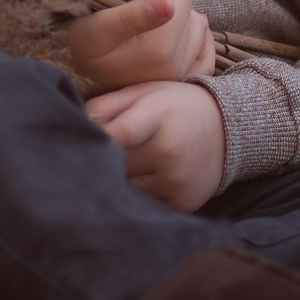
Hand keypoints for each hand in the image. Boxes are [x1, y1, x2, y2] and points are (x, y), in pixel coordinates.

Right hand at [63, 0, 213, 93]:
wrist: (73, 75)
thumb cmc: (82, 44)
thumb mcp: (100, 26)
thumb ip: (136, 14)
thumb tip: (170, 3)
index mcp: (160, 50)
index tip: (132, 0)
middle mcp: (175, 67)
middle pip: (192, 13)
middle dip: (169, 6)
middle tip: (137, 15)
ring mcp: (179, 77)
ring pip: (199, 29)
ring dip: (177, 23)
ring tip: (146, 29)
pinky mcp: (181, 82)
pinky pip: (206, 56)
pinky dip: (197, 42)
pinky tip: (176, 38)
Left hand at [87, 80, 225, 211]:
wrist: (225, 129)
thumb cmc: (173, 106)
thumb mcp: (143, 92)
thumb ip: (106, 105)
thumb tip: (73, 124)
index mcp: (157, 117)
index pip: (122, 133)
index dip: (97, 139)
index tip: (80, 140)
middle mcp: (169, 152)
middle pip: (116, 166)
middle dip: (99, 162)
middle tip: (91, 156)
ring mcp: (177, 181)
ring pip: (125, 190)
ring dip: (116, 182)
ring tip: (119, 167)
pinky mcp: (182, 204)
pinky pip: (144, 207)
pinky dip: (135, 198)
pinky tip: (139, 182)